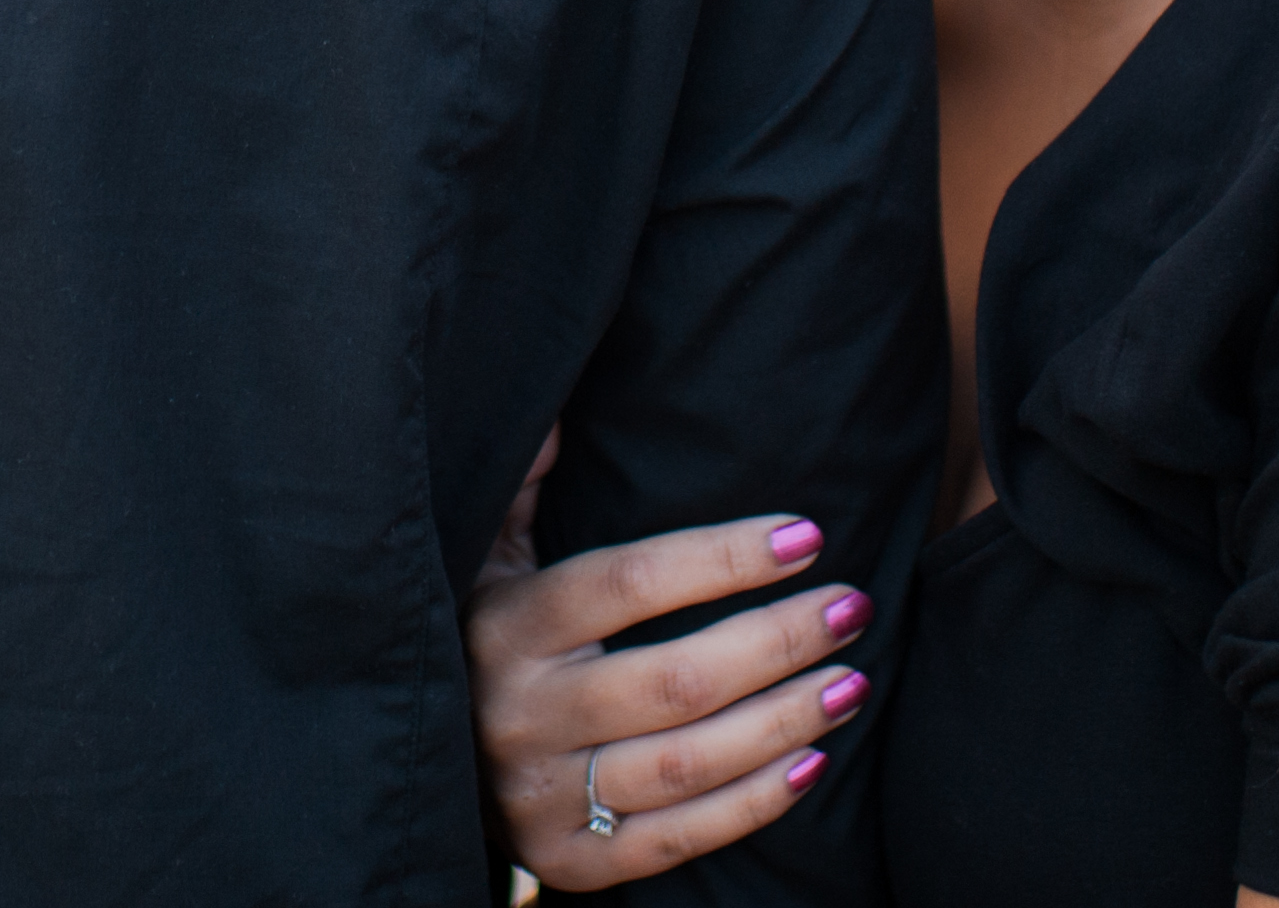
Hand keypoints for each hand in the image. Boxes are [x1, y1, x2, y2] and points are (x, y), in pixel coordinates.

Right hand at [465, 440, 875, 891]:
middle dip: (779, 641)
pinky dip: (754, 803)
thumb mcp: (482, 549)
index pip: (629, 584)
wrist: (424, 761)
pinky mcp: (566, 861)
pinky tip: (813, 762)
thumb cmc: (481, 631)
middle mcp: (519, 715)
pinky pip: (679, 839)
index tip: (805, 536)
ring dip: (786, 722)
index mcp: (506, 626)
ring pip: (688, 764)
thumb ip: (524, 479)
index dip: (723, 559)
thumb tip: (566, 418)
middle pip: (676, 680)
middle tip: (851, 606)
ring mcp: (541, 797)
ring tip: (853, 681)